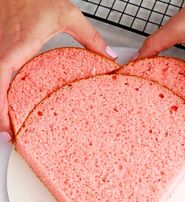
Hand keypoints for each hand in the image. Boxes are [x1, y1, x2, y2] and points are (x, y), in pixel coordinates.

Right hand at [0, 0, 116, 139]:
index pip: (1, 87)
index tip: (10, 129)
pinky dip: (0, 94)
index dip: (1, 112)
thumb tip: (108, 55)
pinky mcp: (0, 53)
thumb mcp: (66, 15)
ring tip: (9, 127)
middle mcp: (3, 55)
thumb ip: (90, 37)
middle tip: (11, 137)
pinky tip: (7, 102)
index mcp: (17, 50)